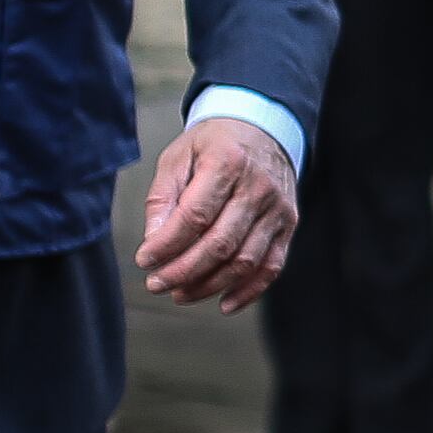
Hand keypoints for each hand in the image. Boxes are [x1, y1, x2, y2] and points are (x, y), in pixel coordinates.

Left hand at [137, 117, 299, 310]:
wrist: (262, 129)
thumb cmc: (213, 145)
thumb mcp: (177, 157)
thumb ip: (163, 198)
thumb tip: (154, 241)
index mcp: (227, 162)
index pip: (194, 215)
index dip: (167, 244)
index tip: (144, 260)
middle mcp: (258, 187)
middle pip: (220, 243)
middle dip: (183, 270)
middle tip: (156, 283)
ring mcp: (277, 209)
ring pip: (244, 261)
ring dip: (209, 285)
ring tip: (180, 293)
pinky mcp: (288, 225)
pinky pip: (271, 266)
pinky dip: (248, 291)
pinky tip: (223, 303)